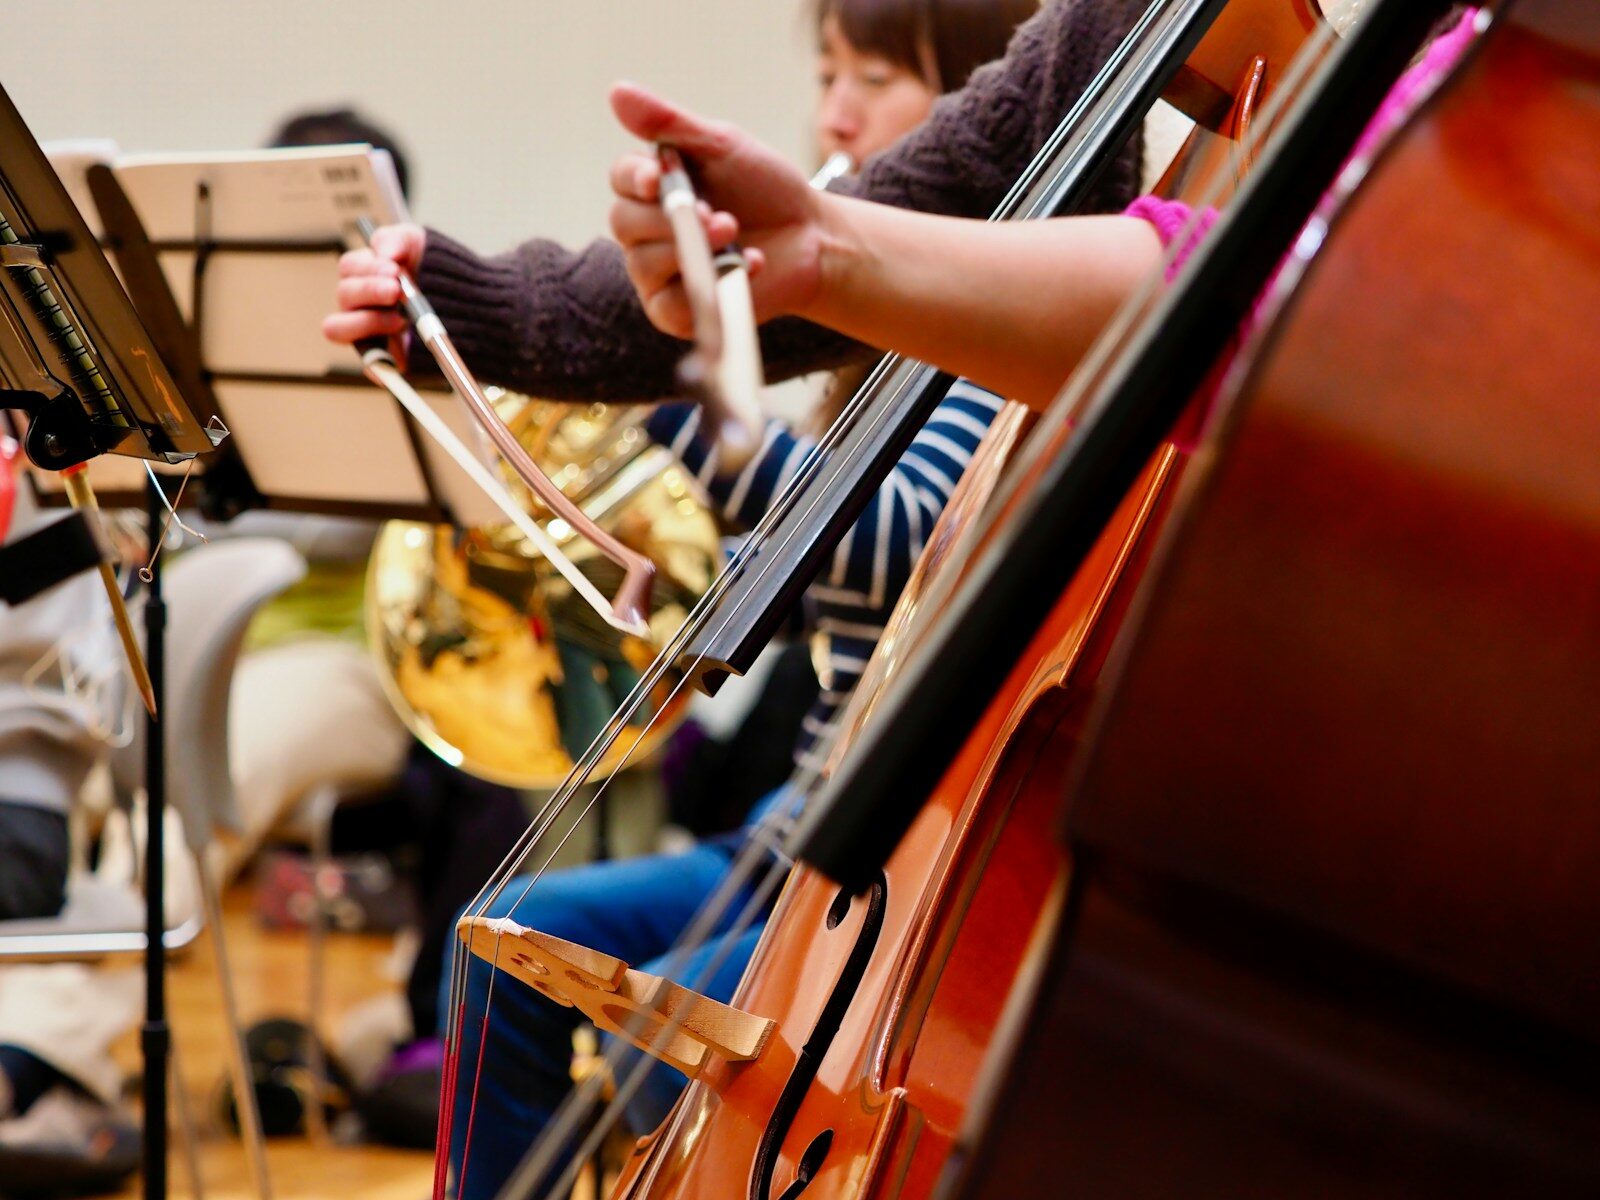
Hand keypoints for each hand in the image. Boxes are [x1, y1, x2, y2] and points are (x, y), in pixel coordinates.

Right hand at [322, 222, 426, 364]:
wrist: (470, 306)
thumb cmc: (437, 274)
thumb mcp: (420, 246)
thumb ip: (397, 239)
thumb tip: (383, 251)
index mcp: (365, 274)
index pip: (349, 267)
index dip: (368, 268)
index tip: (394, 270)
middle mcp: (360, 303)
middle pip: (343, 295)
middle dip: (369, 291)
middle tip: (396, 291)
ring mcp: (367, 332)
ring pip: (337, 328)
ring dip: (366, 321)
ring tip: (399, 319)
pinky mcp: (383, 360)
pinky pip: (367, 364)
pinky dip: (376, 359)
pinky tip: (400, 348)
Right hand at [608, 83, 827, 338]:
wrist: (811, 236)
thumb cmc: (766, 188)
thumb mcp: (723, 146)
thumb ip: (671, 124)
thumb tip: (616, 91)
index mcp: (652, 187)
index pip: (622, 179)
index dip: (635, 178)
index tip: (659, 178)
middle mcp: (646, 231)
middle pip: (625, 223)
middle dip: (670, 218)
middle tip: (717, 215)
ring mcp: (658, 274)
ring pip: (645, 265)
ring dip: (693, 249)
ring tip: (735, 234)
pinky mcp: (678, 313)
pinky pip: (672, 306)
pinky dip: (709, 287)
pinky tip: (747, 266)